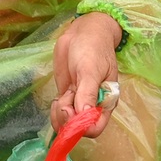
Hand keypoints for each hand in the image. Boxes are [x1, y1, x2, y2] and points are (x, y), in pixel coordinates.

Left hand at [49, 12, 121, 139]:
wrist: (83, 32)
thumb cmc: (92, 49)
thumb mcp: (90, 70)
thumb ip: (88, 93)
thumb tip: (85, 116)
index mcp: (105, 102)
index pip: (95, 127)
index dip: (82, 126)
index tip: (71, 112)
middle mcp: (93, 105)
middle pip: (79, 128)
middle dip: (68, 120)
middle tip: (64, 102)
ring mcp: (78, 101)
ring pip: (67, 122)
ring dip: (60, 116)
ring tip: (61, 99)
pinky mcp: (67, 95)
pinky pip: (60, 113)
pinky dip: (55, 111)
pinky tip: (57, 100)